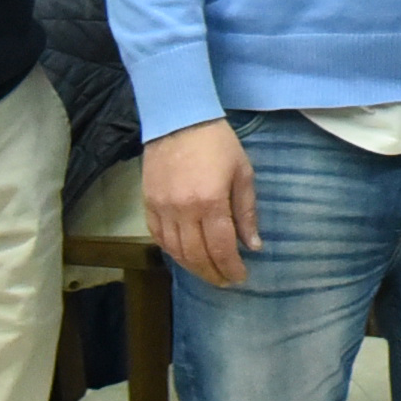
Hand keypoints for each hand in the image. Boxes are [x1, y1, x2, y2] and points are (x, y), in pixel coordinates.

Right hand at [145, 118, 260, 288]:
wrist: (179, 118)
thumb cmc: (218, 143)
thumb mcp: (242, 173)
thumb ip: (246, 212)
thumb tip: (253, 245)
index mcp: (210, 202)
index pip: (221, 248)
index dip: (231, 267)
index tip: (241, 277)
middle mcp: (183, 210)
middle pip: (197, 256)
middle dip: (213, 273)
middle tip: (225, 281)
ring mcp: (162, 208)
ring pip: (175, 251)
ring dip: (192, 267)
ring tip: (207, 272)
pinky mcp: (147, 203)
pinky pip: (157, 237)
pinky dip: (171, 251)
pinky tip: (184, 255)